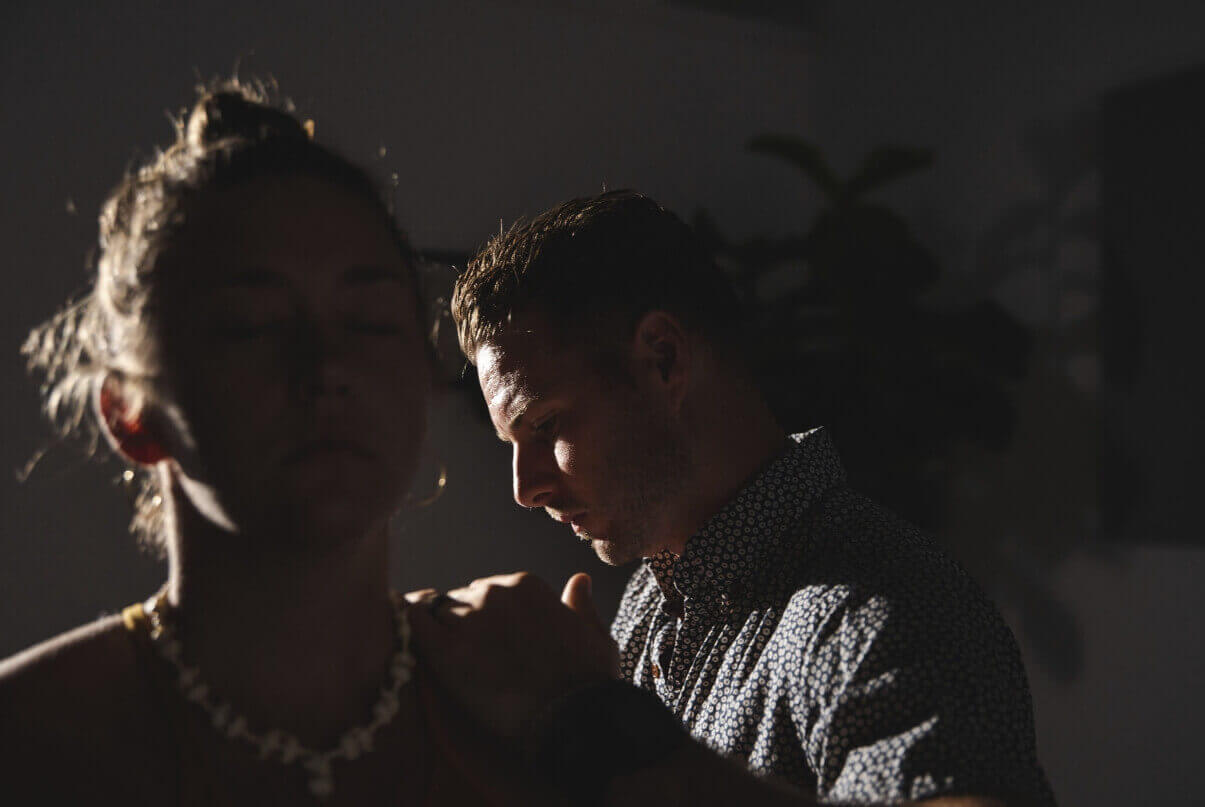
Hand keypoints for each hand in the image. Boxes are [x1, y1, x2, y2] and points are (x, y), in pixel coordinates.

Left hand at [406, 571, 618, 738]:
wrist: (571, 721)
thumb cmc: (589, 683)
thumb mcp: (596, 636)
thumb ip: (581, 606)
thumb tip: (580, 580)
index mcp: (526, 585)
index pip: (491, 590)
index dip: (489, 617)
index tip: (492, 643)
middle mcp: (494, 592)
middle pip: (462, 599)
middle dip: (464, 624)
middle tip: (472, 658)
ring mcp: (468, 619)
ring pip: (438, 612)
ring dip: (440, 631)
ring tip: (447, 660)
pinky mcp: (445, 651)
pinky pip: (411, 621)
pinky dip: (407, 624)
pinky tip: (405, 637)